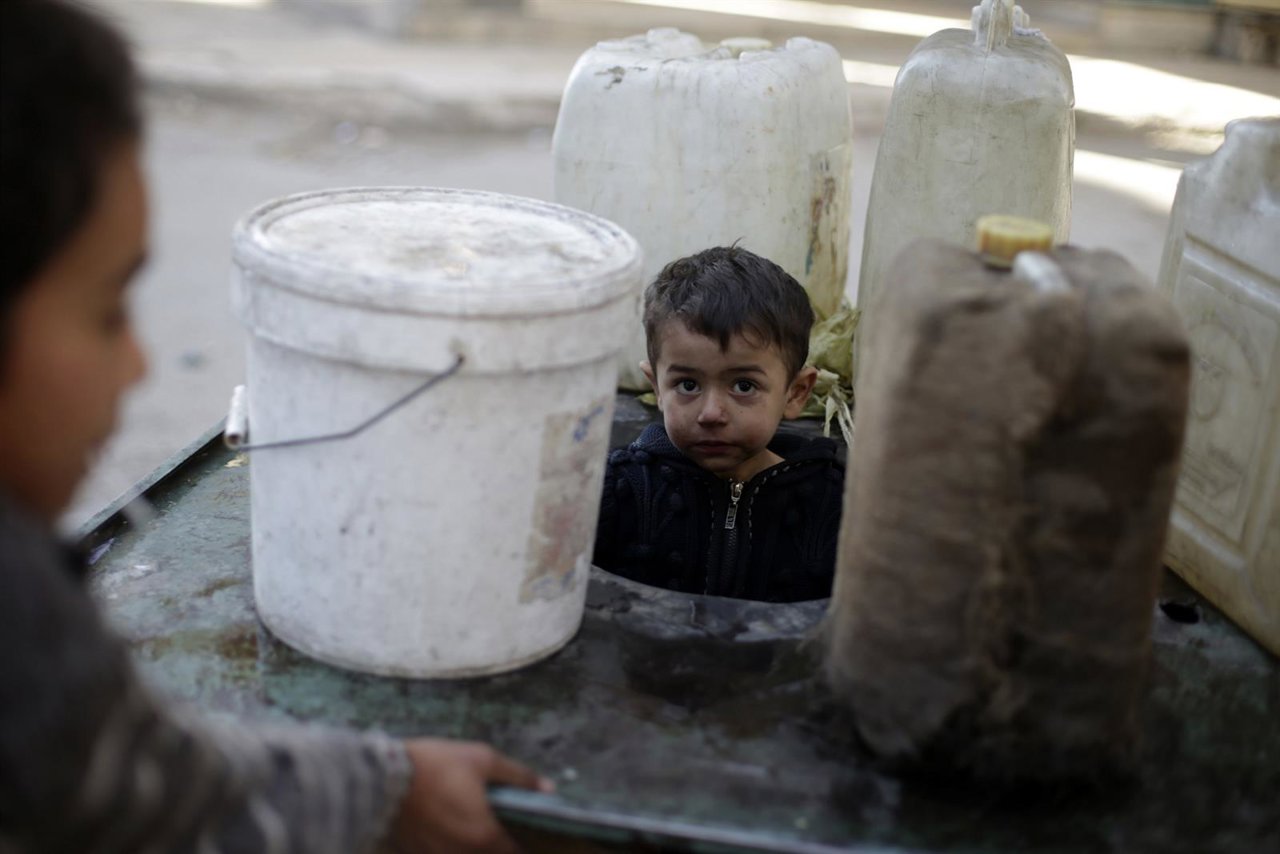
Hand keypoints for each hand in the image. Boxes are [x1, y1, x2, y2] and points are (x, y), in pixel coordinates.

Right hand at [388, 738, 551, 852]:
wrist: (381, 777)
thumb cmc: (436, 765)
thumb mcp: (482, 760)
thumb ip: (519, 777)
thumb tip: (548, 788)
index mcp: (484, 837)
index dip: (521, 847)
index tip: (522, 835)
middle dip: (497, 847)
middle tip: (497, 828)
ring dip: (471, 847)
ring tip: (469, 824)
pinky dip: (449, 846)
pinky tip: (445, 828)